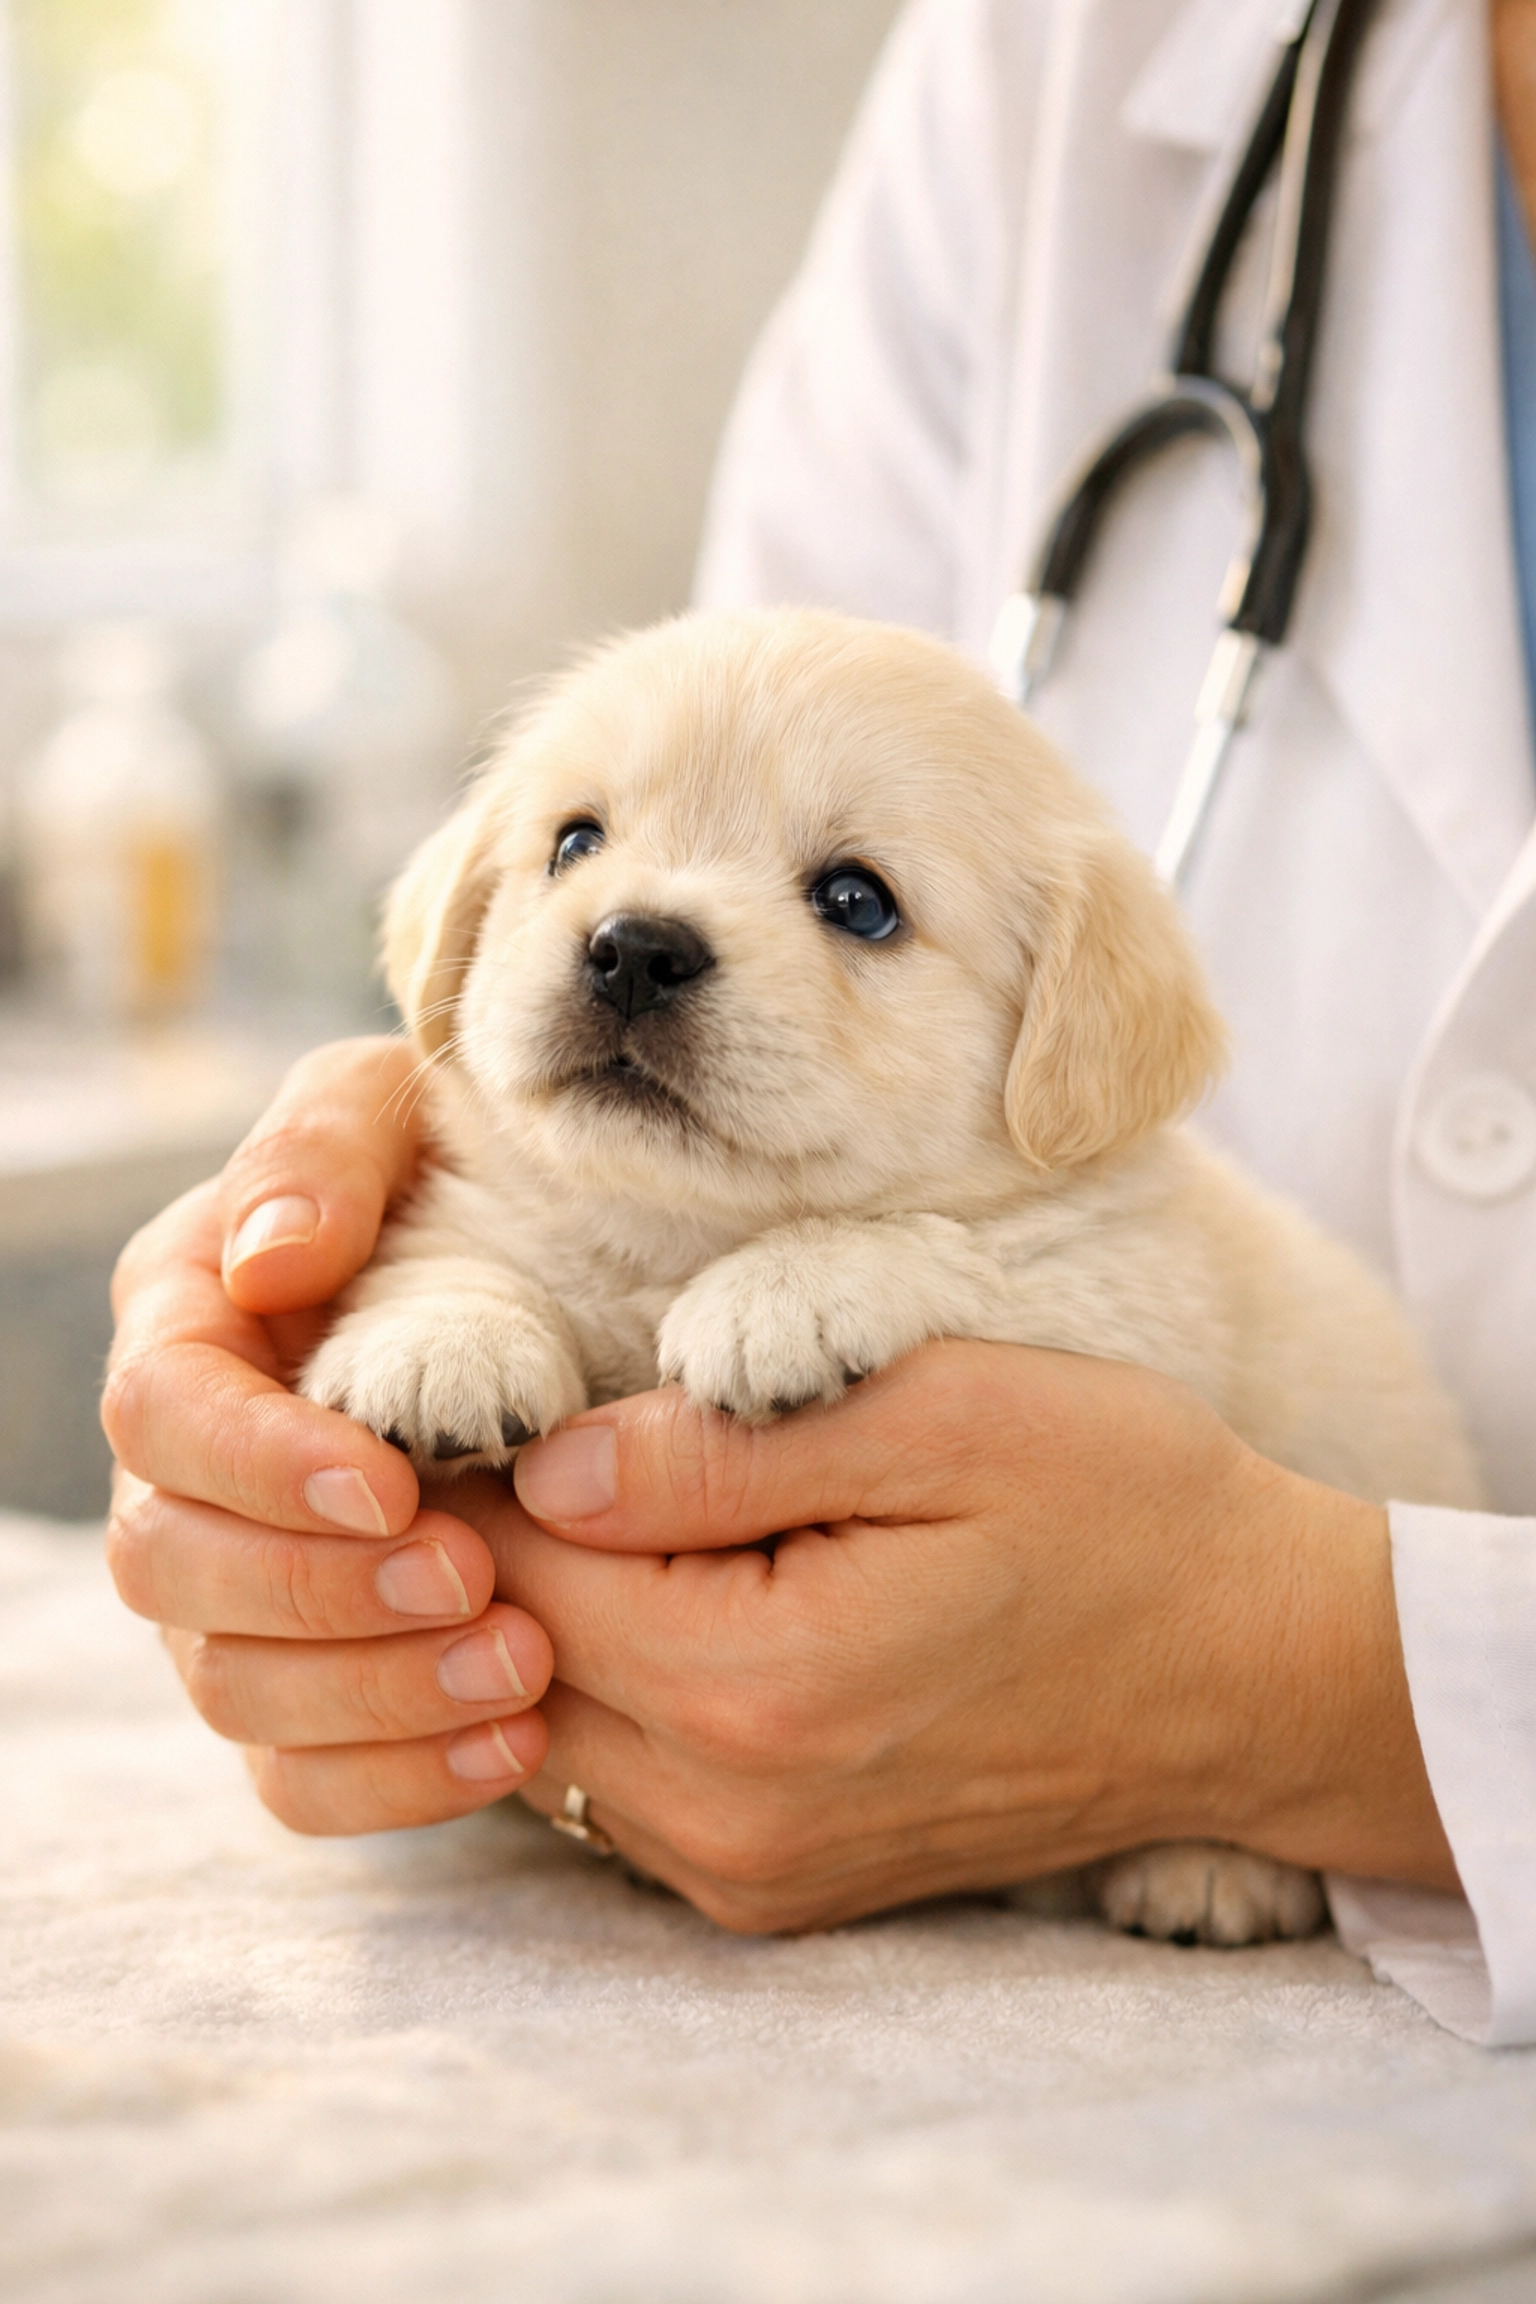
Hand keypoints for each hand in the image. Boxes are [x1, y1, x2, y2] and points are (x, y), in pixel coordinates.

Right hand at [103, 1038, 550, 1827]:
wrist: (549, 1276)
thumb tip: (269, 1265)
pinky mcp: (302, 1684)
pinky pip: (298, 1780)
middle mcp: (186, 1470)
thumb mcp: (395, 1114)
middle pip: (170, 1568)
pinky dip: (399, 1780)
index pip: (161, 1413)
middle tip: (476, 1581)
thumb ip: (322, 1151)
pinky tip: (517, 1743)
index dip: (261, 1464)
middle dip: (319, 1592)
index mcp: (187, 1324)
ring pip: (233, 1689)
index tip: (393, 1486)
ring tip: (527, 1667)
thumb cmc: (456, 1176)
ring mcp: (231, 1590)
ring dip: (376, 1695)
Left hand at [477, 1342, 1457, 1930]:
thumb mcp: (943, 1417)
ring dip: (552, 1625)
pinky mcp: (780, 1888)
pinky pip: (622, 1789)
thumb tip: (544, 1469)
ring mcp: (753, 1871)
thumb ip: (724, 1449)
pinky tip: (689, 1600)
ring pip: (549, 1736)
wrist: (1254, 1670)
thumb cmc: (1119, 1508)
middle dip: (492, 1558)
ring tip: (626, 1509)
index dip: (473, 1473)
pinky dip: (617, 1691)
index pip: (506, 1575)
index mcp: (755, 1685)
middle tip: (542, 1434)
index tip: (498, 1388)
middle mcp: (730, 1814)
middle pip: (505, 1666)